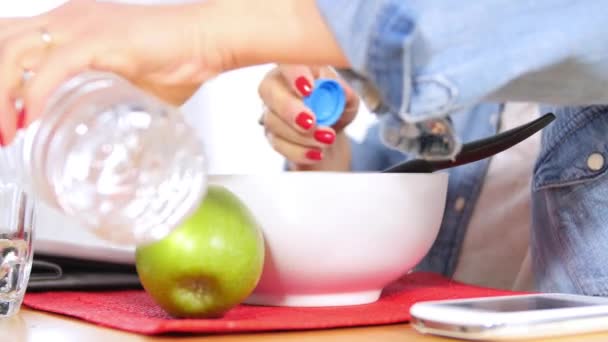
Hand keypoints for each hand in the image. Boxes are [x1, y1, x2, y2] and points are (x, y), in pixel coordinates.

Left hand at [0, 0, 227, 143]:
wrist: (207, 41)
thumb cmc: (177, 61)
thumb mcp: (128, 88)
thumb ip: (108, 106)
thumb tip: (103, 141)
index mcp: (69, 27)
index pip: (9, 42)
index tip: (4, 117)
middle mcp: (66, 20)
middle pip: (1, 45)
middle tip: (1, 133)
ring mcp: (79, 26)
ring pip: (13, 53)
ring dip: (1, 97)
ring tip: (7, 133)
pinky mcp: (99, 39)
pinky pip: (53, 65)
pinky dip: (33, 94)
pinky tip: (28, 118)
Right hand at [258, 65, 358, 170]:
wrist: (330, 135)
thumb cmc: (336, 108)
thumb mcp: (348, 100)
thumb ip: (346, 94)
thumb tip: (342, 91)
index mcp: (295, 68)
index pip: (287, 62)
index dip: (294, 74)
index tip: (309, 90)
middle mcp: (276, 86)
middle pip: (269, 91)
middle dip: (290, 109)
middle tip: (311, 122)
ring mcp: (270, 112)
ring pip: (273, 122)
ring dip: (301, 135)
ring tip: (327, 139)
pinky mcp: (272, 136)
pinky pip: (278, 144)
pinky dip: (299, 151)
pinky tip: (317, 153)